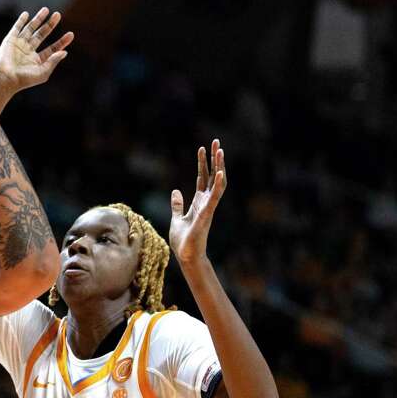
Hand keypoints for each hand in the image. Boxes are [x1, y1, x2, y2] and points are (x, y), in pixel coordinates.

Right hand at [0, 8, 73, 98]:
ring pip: (30, 29)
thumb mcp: (43, 72)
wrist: (6, 78)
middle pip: (42, 35)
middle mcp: (28, 51)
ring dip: (38, 19)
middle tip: (58, 15)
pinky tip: (26, 14)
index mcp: (37, 60)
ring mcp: (19, 45)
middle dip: (50, 25)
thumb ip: (53, 61)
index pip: (52, 48)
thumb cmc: (24, 80)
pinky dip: (21, 21)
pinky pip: (16, 28)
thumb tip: (64, 52)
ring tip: (46, 9)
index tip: (71, 34)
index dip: (61, 42)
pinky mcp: (10, 41)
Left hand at [169, 139, 226, 264]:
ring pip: (217, 183)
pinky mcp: (206, 215)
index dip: (203, 163)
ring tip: (220, 151)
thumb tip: (176, 191)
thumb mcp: (176, 218)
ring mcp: (208, 208)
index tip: (202, 148)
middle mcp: (206, 202)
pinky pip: (214, 198)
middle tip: (216, 142)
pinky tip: (220, 173)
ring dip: (219, 167)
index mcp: (199, 202)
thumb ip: (177, 205)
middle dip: (214, 159)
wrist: (185, 256)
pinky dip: (217, 185)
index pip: (202, 178)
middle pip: (212, 176)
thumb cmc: (182, 240)